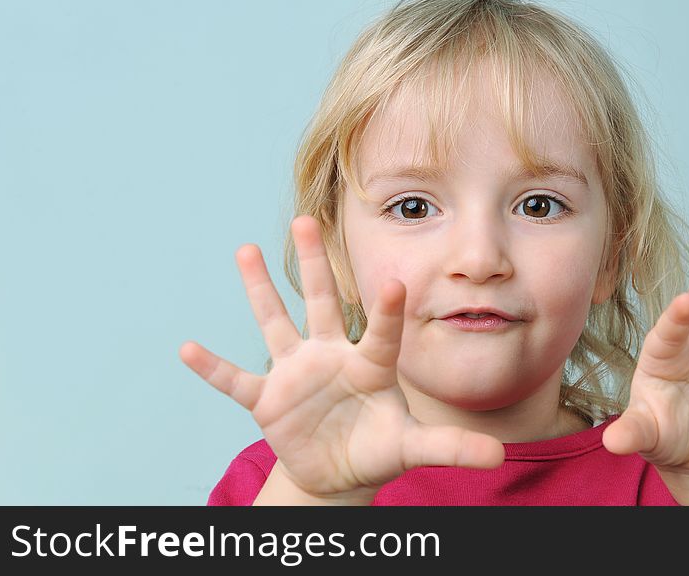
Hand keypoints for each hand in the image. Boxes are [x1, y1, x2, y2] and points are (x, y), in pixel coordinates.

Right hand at [180, 215, 503, 498]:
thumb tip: (501, 456)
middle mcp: (331, 357)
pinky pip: (235, 381)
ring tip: (245, 250)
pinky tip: (187, 348)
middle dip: (313, 264)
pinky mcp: (268, 400)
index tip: (393, 277)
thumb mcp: (413, 448)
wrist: (340, 471)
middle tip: (306, 218)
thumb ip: (451, 447)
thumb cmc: (378, 447)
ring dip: (260, 291)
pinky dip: (213, 369)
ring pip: (276, 324)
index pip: (380, 331)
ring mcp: (296, 375)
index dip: (386, 309)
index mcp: (370, 365)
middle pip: (323, 303)